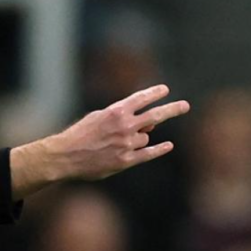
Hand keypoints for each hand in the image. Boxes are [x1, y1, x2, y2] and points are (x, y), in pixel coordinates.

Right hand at [11, 84, 189, 198]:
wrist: (66, 155)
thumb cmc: (80, 134)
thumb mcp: (98, 117)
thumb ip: (121, 117)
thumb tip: (146, 126)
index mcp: (116, 111)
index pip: (141, 98)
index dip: (155, 93)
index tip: (165, 90)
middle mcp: (124, 126)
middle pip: (155, 116)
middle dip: (172, 109)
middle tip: (185, 106)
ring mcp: (126, 144)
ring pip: (145, 138)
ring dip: (138, 138)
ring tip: (117, 142)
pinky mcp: (125, 161)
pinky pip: (148, 154)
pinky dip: (159, 150)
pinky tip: (168, 146)